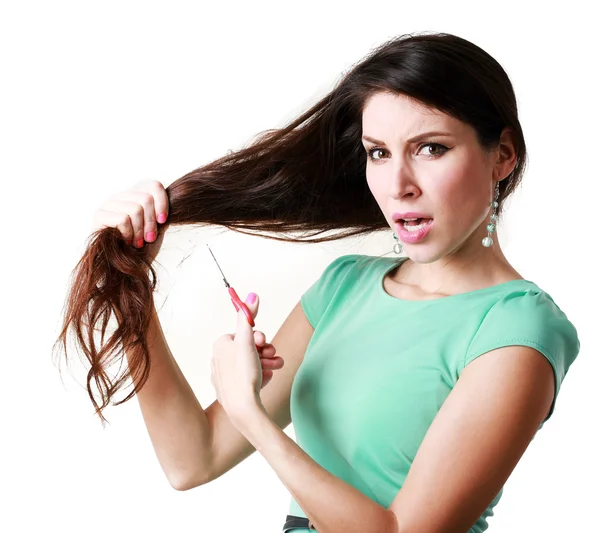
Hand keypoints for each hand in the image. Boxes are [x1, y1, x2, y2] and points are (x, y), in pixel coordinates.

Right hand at [91, 179, 169, 261]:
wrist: (125, 269)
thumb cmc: (143, 248)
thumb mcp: (157, 228)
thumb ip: (161, 212)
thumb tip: (172, 199)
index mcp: (137, 195)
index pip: (154, 185)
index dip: (162, 203)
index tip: (163, 221)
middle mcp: (122, 196)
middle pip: (146, 198)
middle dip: (151, 222)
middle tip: (149, 238)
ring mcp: (109, 204)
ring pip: (135, 209)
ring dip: (139, 230)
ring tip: (138, 242)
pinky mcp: (99, 215)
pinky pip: (122, 219)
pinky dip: (128, 233)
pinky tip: (126, 241)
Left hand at [210, 293, 283, 420]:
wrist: (243, 409)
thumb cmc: (243, 373)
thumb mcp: (248, 340)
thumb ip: (248, 316)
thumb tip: (252, 295)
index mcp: (220, 345)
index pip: (243, 333)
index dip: (258, 337)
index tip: (264, 342)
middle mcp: (218, 359)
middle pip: (248, 348)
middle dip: (265, 350)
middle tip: (274, 354)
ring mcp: (224, 376)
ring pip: (251, 363)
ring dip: (267, 361)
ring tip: (277, 366)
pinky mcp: (231, 390)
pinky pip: (249, 377)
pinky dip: (261, 375)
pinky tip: (267, 378)